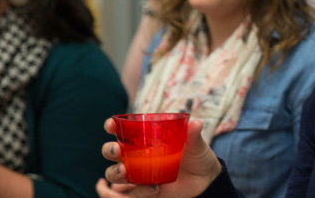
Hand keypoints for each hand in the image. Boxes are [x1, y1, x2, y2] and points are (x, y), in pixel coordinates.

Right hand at [97, 118, 221, 197]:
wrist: (205, 180)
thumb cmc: (197, 156)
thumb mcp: (196, 145)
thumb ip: (194, 135)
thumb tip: (196, 124)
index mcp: (146, 139)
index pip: (123, 131)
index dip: (112, 127)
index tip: (111, 125)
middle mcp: (138, 156)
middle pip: (112, 152)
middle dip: (109, 150)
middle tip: (117, 150)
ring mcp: (140, 174)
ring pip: (116, 174)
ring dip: (114, 172)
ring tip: (124, 171)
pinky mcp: (145, 190)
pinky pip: (133, 194)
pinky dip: (139, 191)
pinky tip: (154, 188)